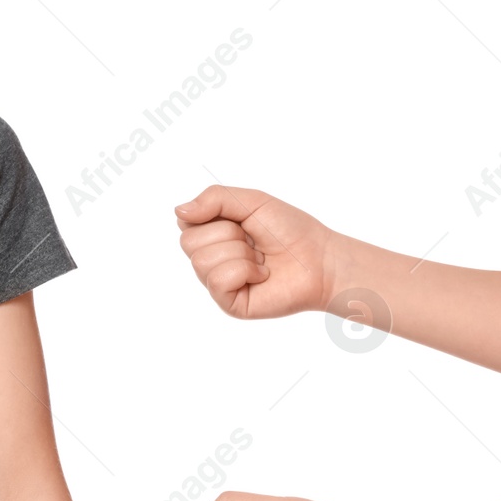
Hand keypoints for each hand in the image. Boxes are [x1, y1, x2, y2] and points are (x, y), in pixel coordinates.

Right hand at [174, 185, 341, 319]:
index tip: (239, 219)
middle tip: (253, 241)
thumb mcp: (251, 201)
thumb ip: (214, 198)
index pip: (185, 220)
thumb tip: (179, 210)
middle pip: (188, 241)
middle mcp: (210, 258)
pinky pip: (217, 280)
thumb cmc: (290, 231)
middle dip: (227, 234)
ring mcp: (217, 282)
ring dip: (239, 254)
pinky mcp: (229, 302)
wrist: (321, 260)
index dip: (211, 215)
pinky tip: (261, 275)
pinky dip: (244, 271)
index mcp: (211, 233)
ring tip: (260, 259)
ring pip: (202, 260)